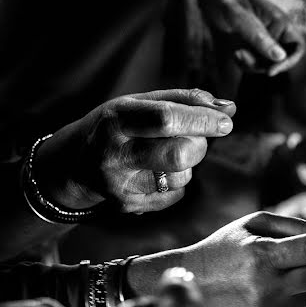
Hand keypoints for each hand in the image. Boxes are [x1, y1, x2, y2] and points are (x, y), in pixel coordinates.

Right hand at [34, 88, 235, 212]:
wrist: (76, 164)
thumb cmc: (118, 127)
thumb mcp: (140, 103)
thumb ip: (184, 101)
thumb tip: (228, 108)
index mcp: (116, 119)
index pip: (166, 119)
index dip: (202, 120)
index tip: (226, 122)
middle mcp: (115, 154)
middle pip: (179, 154)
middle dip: (199, 144)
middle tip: (195, 137)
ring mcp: (121, 184)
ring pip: (182, 176)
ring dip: (187, 164)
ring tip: (165, 154)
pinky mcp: (130, 205)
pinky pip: (177, 194)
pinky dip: (177, 181)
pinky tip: (156, 172)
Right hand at [126, 211, 305, 306]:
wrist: (190, 286)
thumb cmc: (226, 247)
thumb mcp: (252, 223)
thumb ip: (294, 226)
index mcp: (261, 255)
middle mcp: (267, 286)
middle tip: (299, 256)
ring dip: (305, 279)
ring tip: (272, 275)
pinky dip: (296, 297)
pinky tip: (268, 292)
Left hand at [193, 0, 302, 76]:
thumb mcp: (237, 15)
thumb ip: (258, 36)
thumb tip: (280, 56)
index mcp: (280, 21)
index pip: (297, 47)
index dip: (288, 62)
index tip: (270, 71)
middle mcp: (276, 32)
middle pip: (281, 61)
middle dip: (261, 64)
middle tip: (240, 55)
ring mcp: (265, 41)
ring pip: (267, 65)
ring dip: (251, 64)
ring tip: (236, 52)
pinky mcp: (254, 48)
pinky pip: (256, 65)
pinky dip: (245, 63)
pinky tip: (235, 52)